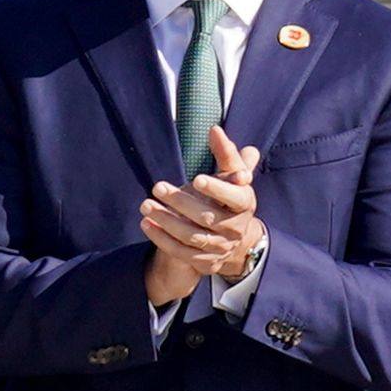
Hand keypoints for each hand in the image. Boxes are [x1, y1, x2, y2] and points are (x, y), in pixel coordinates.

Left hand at [139, 130, 264, 302]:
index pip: (235, 196)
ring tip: (145, 205)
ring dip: (167, 222)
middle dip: (181, 202)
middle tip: (157, 187)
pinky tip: (146, 224)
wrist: (235, 239)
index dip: (217, 189)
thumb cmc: (229, 198)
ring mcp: (220, 247)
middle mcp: (235, 228)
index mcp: (245, 204)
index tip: (196, 179)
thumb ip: (226, 154)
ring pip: (192, 236)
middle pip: (207, 217)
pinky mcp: (205, 261)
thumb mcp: (232, 176)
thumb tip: (214, 129)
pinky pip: (182, 252)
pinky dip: (162, 239)